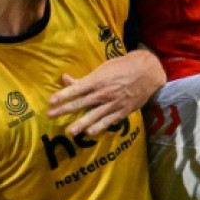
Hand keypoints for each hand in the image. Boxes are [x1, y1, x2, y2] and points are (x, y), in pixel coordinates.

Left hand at [48, 49, 165, 134]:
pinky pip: (109, 121)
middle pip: (81, 103)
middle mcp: (104, 93)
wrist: (148, 72)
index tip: (51, 101)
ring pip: (94, 115)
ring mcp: (113, 103)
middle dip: (65, 110)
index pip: (77, 89)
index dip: (63, 95)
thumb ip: (85, 78)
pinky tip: (91, 132)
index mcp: (98, 80)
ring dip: (81, 123)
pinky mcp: (122, 111)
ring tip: (70, 131)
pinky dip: (100, 126)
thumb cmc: (123, 67)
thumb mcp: (104, 68)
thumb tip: (65, 78)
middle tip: (51, 116)